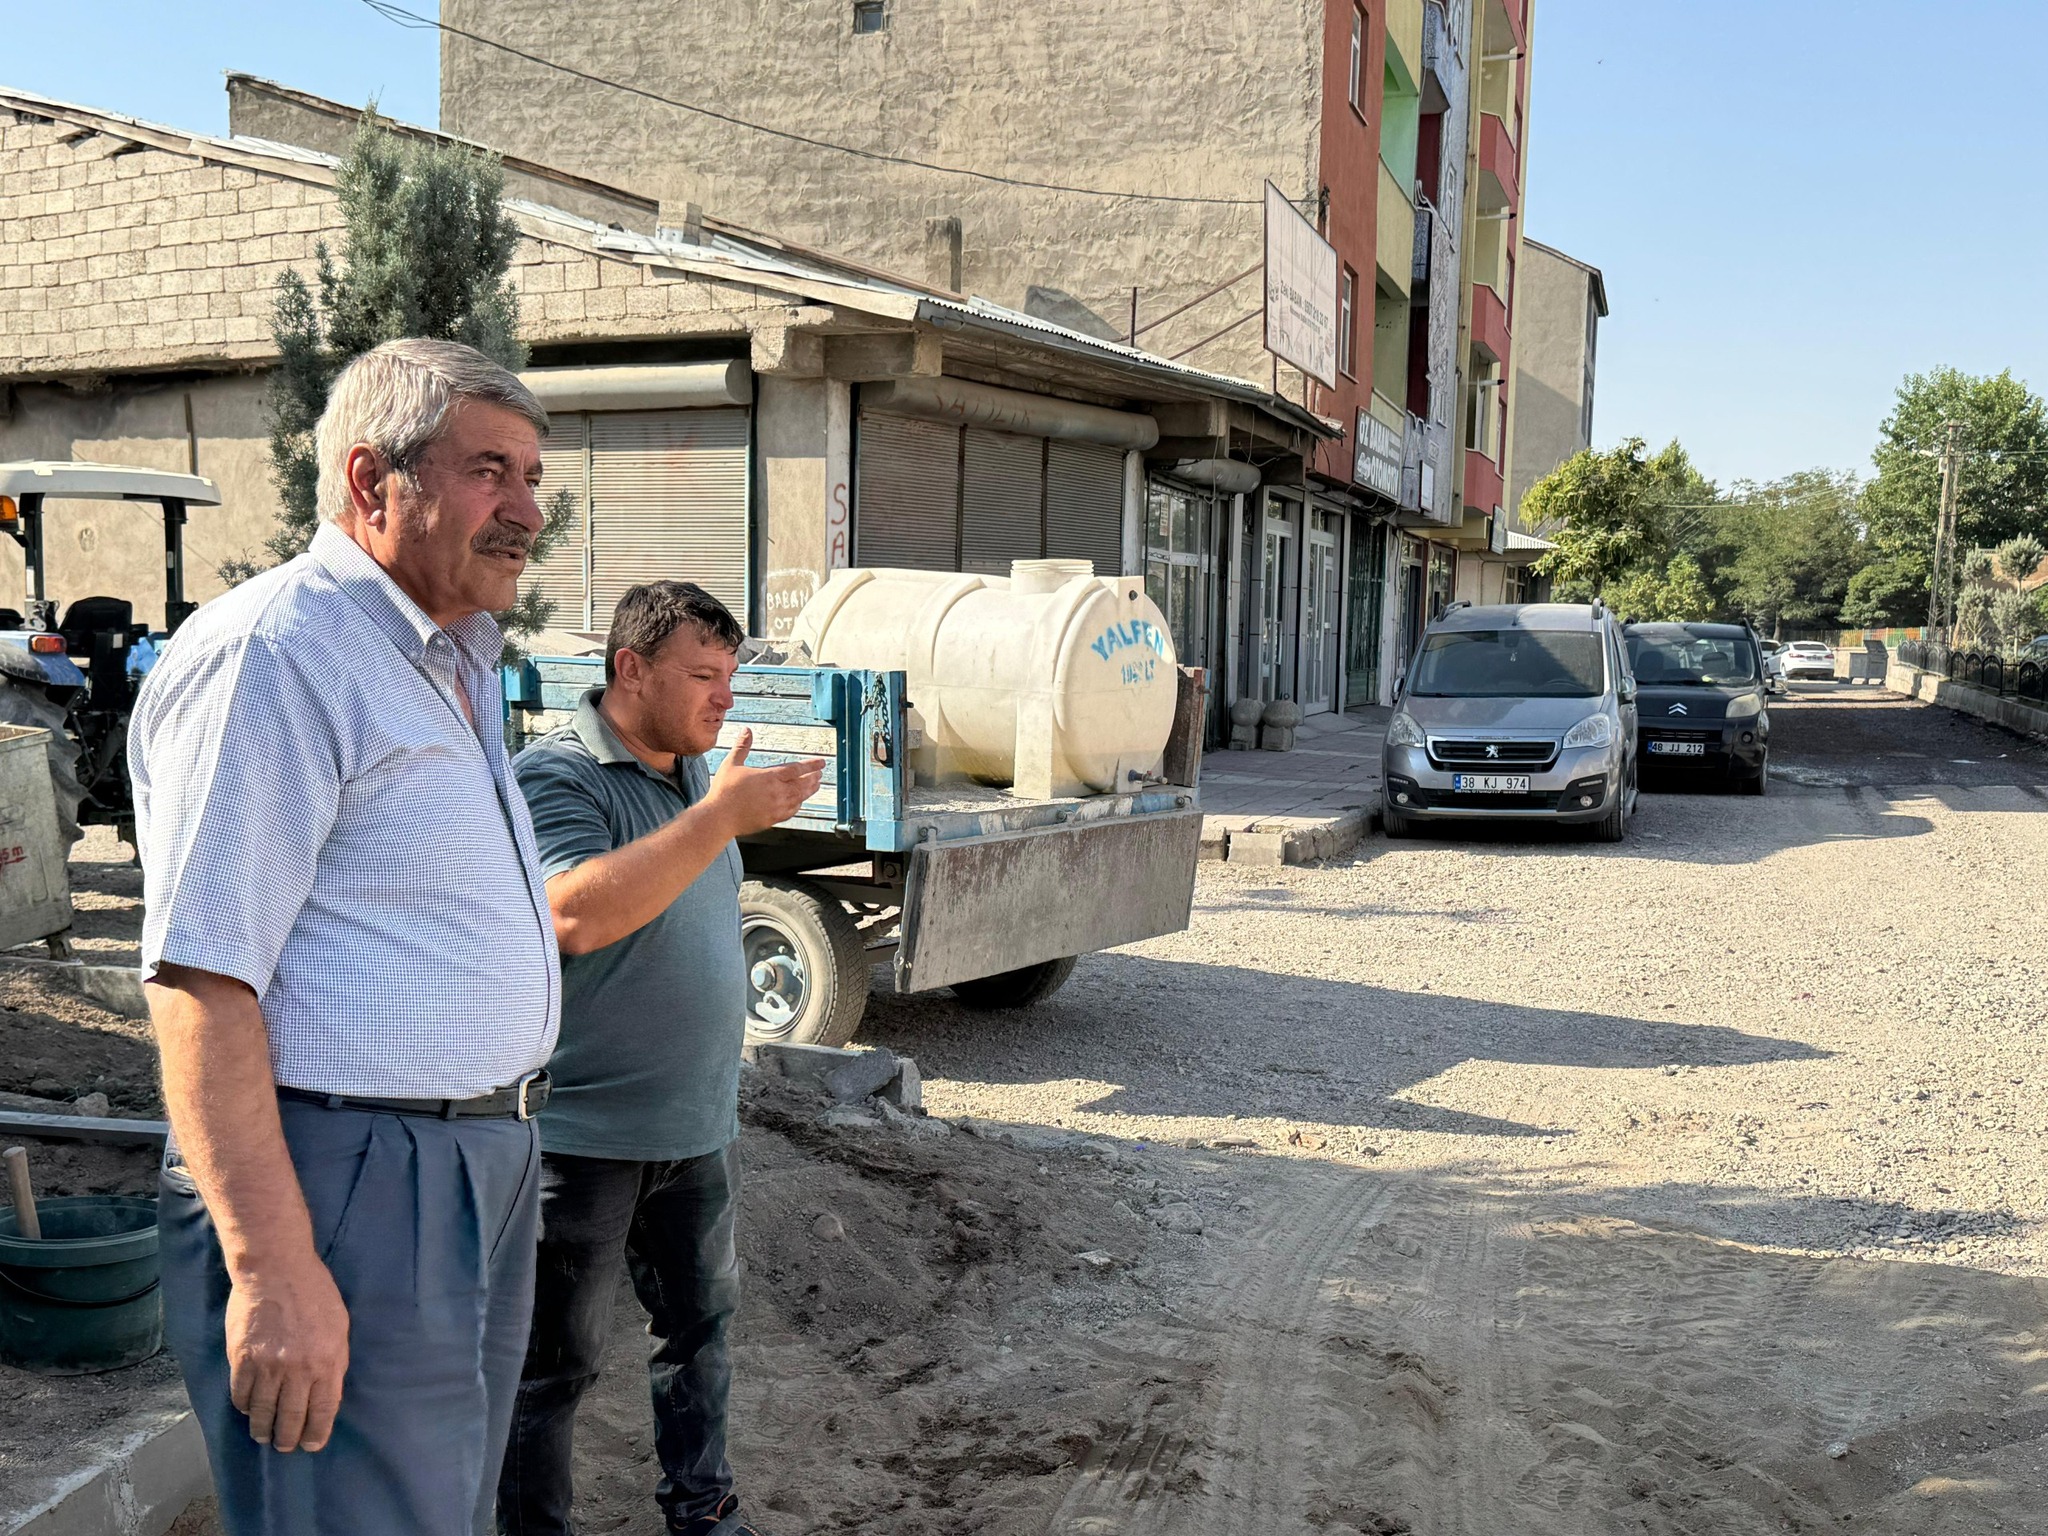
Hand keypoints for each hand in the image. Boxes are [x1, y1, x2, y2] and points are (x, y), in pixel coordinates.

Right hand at [225, 1252, 350, 1452]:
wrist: (276, 1269)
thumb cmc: (314, 1293)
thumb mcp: (339, 1326)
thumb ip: (334, 1361)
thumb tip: (327, 1393)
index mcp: (327, 1361)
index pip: (322, 1411)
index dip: (316, 1434)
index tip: (311, 1445)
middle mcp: (298, 1369)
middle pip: (291, 1418)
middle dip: (289, 1438)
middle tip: (285, 1445)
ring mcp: (267, 1366)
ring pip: (263, 1412)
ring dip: (263, 1429)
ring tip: (264, 1435)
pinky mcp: (241, 1360)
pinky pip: (241, 1395)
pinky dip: (245, 1407)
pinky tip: (249, 1409)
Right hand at [705, 729, 824, 836]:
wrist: (719, 818)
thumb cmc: (723, 792)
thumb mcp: (732, 764)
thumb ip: (742, 747)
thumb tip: (747, 731)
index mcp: (769, 777)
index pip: (796, 769)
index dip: (811, 765)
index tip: (821, 762)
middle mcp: (777, 792)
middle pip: (803, 784)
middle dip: (813, 777)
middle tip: (821, 773)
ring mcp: (776, 807)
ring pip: (800, 798)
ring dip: (810, 791)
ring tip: (816, 785)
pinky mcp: (773, 819)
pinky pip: (791, 811)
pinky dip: (799, 804)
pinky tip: (800, 802)